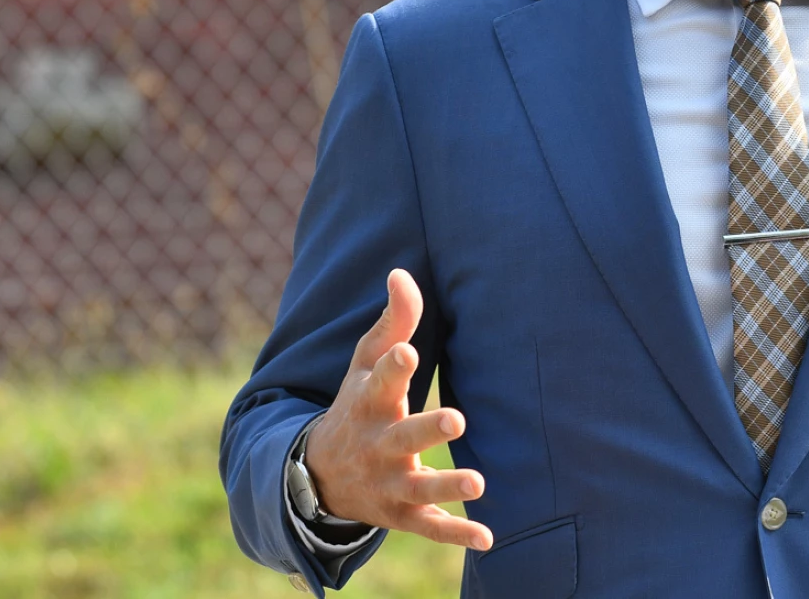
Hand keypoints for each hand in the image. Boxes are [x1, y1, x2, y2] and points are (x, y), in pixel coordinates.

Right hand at [302, 269, 493, 550]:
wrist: (321, 474)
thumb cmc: (358, 403)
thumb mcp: (364, 363)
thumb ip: (392, 321)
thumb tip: (401, 273)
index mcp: (372, 402)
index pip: (381, 381)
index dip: (393, 366)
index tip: (407, 350)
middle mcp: (380, 444)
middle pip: (403, 438)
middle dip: (427, 430)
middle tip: (455, 418)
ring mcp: (390, 482)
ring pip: (419, 488)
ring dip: (447, 486)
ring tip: (479, 482)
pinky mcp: (401, 514)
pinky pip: (429, 528)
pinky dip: (456, 534)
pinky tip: (487, 536)